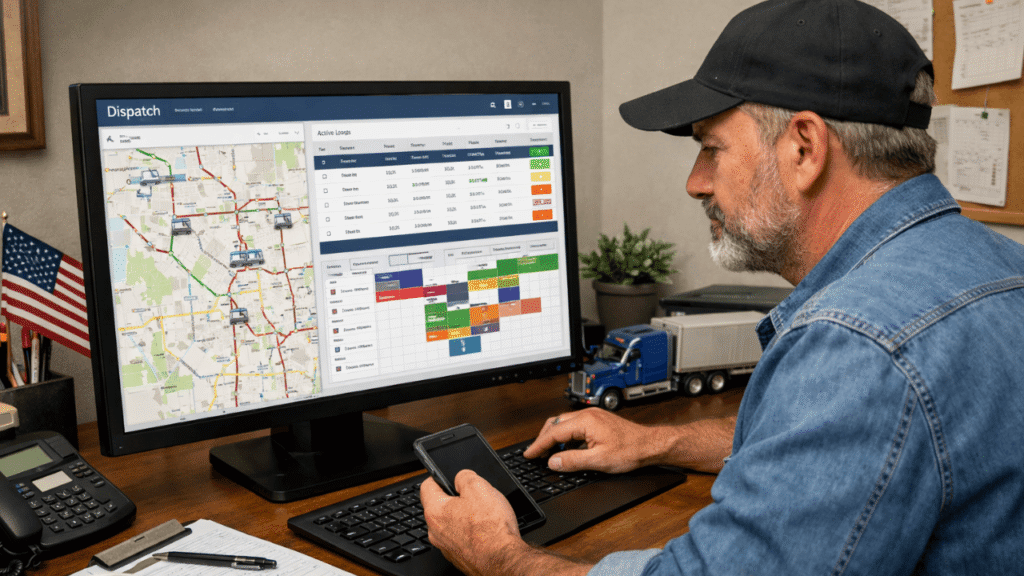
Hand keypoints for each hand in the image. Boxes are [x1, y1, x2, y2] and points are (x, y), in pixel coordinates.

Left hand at [420, 470, 528, 575]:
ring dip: (463, 518)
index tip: (447, 477)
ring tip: (483, 516)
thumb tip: (461, 477)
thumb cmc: (491, 529)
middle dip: (455, 499)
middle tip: (474, 497)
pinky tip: (485, 532)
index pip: (427, 486)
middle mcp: (435, 531)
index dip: (439, 477)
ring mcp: (446, 547)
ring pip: (450, 524)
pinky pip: (460, 539)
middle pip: (440, 506)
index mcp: (435, 511)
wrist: (502, 560)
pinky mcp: (458, 558)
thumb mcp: (480, 487)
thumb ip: (465, 477)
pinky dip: (470, 534)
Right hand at [523, 408, 658, 473]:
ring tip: (548, 452)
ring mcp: (593, 416)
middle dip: (543, 438)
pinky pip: (574, 425)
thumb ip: (573, 461)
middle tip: (535, 453)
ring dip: (554, 437)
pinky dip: (565, 436)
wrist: (650, 445)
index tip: (529, 454)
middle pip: (555, 423)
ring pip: (564, 423)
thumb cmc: (631, 450)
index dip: (539, 445)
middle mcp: (588, 414)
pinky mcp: (598, 421)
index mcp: (585, 421)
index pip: (554, 432)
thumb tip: (553, 462)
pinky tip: (567, 448)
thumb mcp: (599, 461)